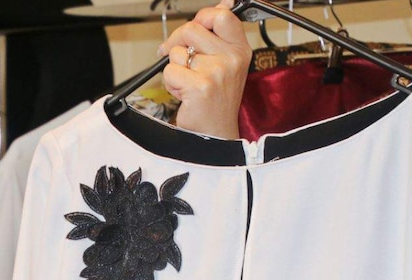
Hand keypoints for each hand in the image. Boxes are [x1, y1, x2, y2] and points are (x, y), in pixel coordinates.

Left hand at [158, 0, 251, 138]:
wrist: (216, 135)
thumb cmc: (217, 101)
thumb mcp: (227, 64)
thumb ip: (219, 36)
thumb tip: (222, 4)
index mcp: (240, 50)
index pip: (222, 15)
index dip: (202, 17)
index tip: (192, 31)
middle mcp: (231, 59)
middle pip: (191, 29)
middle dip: (176, 43)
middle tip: (178, 58)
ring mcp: (217, 72)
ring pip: (177, 52)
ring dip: (175, 69)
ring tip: (188, 84)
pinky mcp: (200, 86)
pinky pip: (170, 71)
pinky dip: (171, 84)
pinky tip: (184, 94)